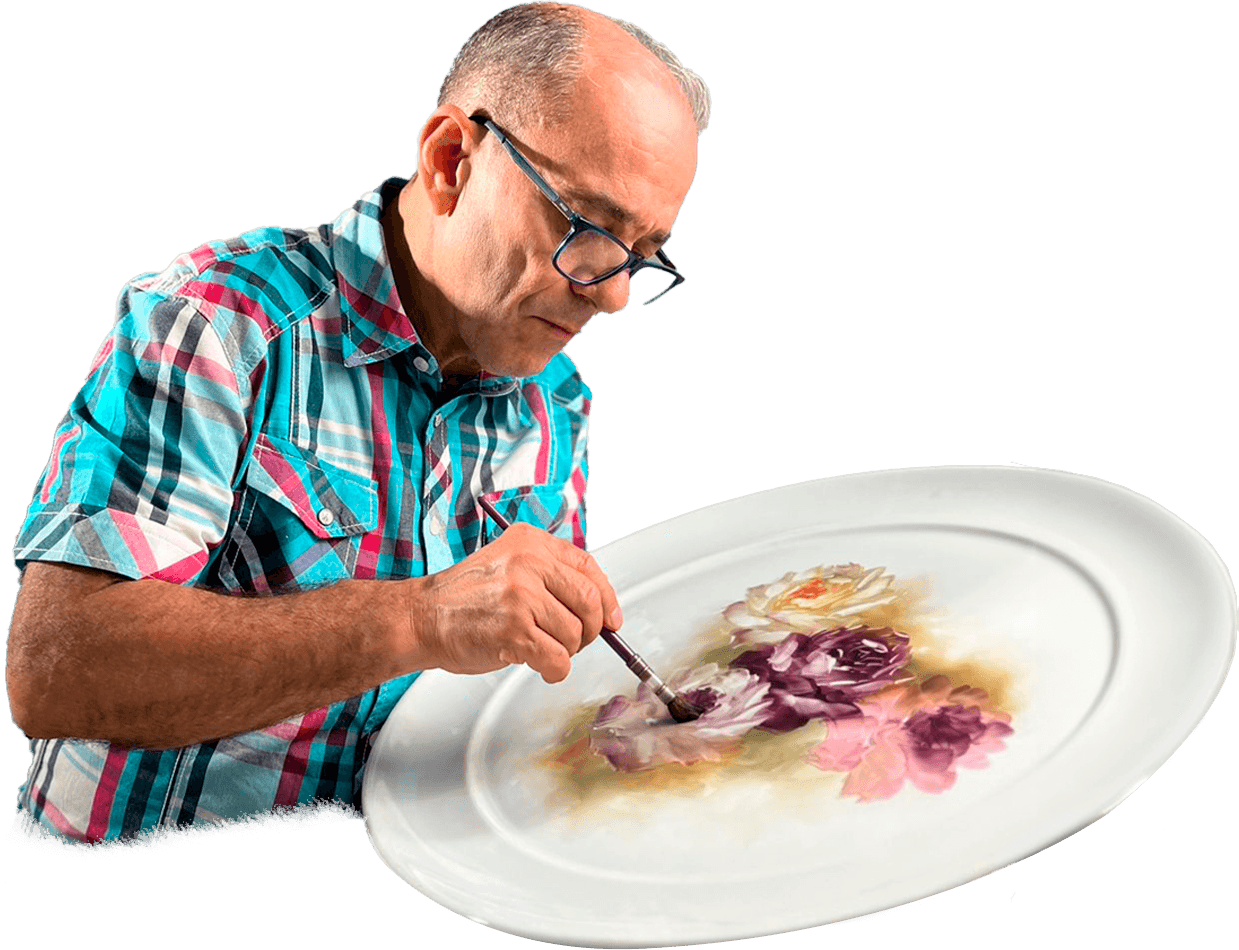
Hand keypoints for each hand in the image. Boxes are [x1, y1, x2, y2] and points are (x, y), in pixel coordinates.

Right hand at [405, 523, 622, 682]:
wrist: (420, 617)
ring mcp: (522, 597)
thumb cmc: (465, 598)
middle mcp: (529, 564)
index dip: (607, 597)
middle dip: (591, 630)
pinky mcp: (514, 631)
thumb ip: (550, 576)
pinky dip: (555, 670)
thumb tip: (601, 609)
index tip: (611, 619)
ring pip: (575, 635)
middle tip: (576, 641)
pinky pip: (558, 659)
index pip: (588, 567)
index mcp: (531, 543)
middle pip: (590, 601)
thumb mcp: (510, 565)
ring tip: (541, 649)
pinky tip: (539, 666)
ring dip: (565, 652)